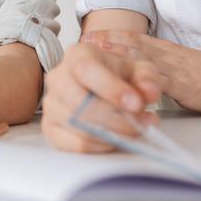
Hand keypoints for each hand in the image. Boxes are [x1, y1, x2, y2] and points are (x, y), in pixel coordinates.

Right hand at [41, 43, 163, 153]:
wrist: (102, 86)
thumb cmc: (117, 76)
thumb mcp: (138, 70)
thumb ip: (147, 78)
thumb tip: (149, 92)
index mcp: (77, 55)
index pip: (86, 70)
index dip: (111, 89)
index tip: (136, 104)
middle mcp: (58, 78)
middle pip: (80, 103)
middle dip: (117, 118)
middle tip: (143, 124)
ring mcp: (51, 104)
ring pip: (80, 126)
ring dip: (114, 134)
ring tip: (136, 130)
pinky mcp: (51, 128)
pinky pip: (76, 144)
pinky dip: (101, 146)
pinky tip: (117, 138)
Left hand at [83, 31, 200, 114]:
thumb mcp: (181, 70)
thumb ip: (159, 70)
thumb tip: (137, 77)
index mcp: (165, 51)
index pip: (133, 39)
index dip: (109, 36)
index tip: (87, 35)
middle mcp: (166, 54)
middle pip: (130, 44)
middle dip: (104, 42)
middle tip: (79, 41)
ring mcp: (174, 67)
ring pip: (141, 58)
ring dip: (115, 54)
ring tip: (93, 53)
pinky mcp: (185, 83)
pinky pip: (160, 82)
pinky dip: (141, 83)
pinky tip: (125, 83)